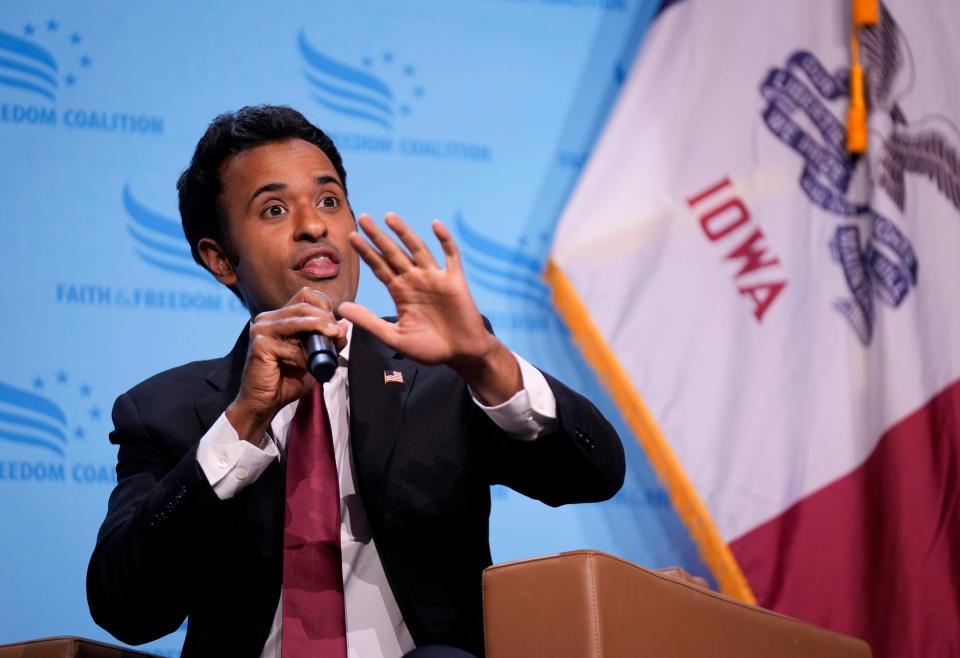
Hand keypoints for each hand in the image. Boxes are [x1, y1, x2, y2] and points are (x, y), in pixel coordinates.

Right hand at [226, 288, 347, 441]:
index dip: (323, 307)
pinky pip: (290, 347)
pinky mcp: (260, 345)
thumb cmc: (287, 380)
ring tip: (332, 340)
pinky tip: (308, 366)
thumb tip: (343, 326)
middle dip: (325, 318)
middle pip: (303, 306)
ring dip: (320, 329)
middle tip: (337, 334)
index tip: (335, 325)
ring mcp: (261, 330)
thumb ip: (328, 342)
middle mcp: (267, 319)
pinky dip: (304, 357)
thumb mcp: (314, 358)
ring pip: (298, 319)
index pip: (304, 295)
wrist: (264, 403)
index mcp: (278, 318)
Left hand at [338, 213, 521, 404]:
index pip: (379, 267)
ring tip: (389, 217)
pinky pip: (450, 256)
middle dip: (378, 237)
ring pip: (418, 249)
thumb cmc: (429, 348)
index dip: (366, 252)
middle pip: (393, 253)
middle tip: (363, 218)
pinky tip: (435, 225)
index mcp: (400, 292)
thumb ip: (369, 321)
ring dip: (405, 233)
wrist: (460, 354)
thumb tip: (342, 308)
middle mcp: (415, 280)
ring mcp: (435, 278)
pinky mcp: (454, 280)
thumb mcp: (394, 337)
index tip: (352, 236)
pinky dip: (445, 240)